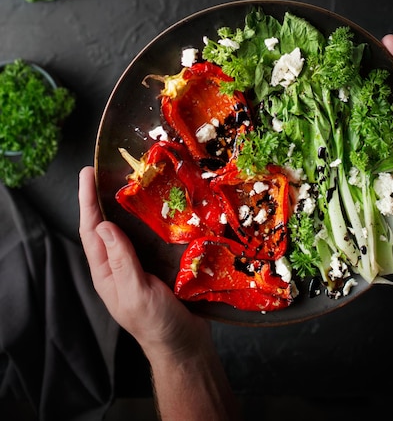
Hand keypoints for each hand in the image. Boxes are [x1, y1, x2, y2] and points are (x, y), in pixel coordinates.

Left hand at [78, 166, 209, 358]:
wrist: (186, 344)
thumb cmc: (158, 324)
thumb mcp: (136, 293)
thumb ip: (121, 260)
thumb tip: (103, 225)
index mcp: (107, 272)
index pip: (91, 230)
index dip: (87, 201)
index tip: (86, 174)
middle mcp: (120, 263)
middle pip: (106, 224)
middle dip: (103, 196)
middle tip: (108, 168)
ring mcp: (140, 262)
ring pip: (129, 227)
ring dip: (127, 203)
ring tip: (132, 178)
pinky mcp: (160, 262)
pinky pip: (152, 233)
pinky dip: (152, 216)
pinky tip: (160, 203)